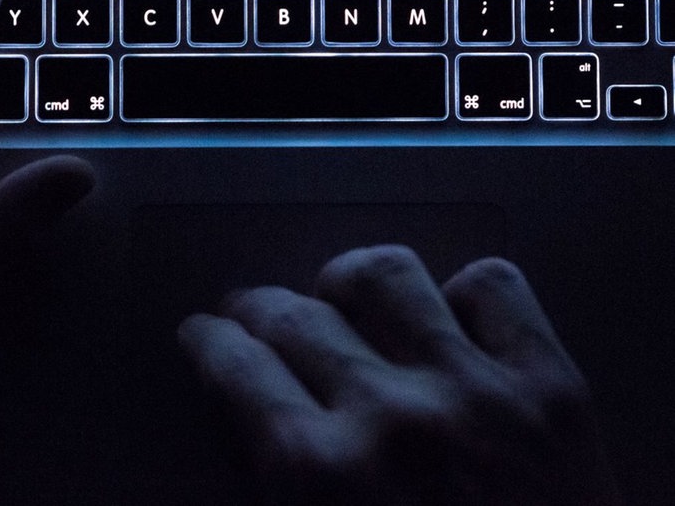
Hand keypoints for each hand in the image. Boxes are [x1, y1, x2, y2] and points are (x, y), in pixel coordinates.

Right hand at [179, 245, 621, 505]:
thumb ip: (279, 487)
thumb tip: (242, 418)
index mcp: (323, 480)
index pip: (236, 367)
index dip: (210, 341)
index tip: (205, 332)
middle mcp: (392, 417)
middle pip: (295, 314)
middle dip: (258, 308)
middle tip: (255, 314)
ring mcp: (479, 392)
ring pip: (386, 274)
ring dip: (350, 284)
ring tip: (346, 301)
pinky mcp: (553, 388)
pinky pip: (493, 286)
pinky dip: (465, 296)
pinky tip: (451, 324)